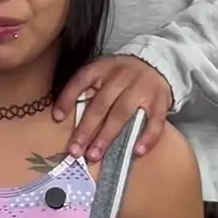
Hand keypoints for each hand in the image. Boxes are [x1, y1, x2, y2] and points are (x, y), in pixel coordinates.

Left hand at [52, 56, 172, 160]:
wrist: (157, 63)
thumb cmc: (121, 75)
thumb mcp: (102, 72)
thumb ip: (87, 90)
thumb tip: (63, 117)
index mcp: (103, 68)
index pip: (81, 80)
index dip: (68, 98)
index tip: (57, 118)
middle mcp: (121, 77)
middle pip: (100, 105)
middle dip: (86, 129)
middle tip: (75, 150)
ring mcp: (141, 88)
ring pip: (121, 114)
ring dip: (106, 136)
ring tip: (94, 155)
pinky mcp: (160, 100)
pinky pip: (155, 121)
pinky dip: (147, 137)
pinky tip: (137, 151)